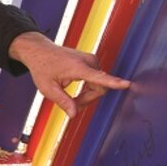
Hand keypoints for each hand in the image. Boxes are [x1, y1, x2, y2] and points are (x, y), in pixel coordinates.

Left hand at [8, 31, 130, 116]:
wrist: (40, 51)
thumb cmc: (42, 67)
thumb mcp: (48, 88)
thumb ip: (63, 101)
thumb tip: (74, 115)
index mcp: (78, 67)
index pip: (99, 77)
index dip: (114, 83)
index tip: (126, 84)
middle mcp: (88, 61)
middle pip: (99, 88)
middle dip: (87, 99)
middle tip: (72, 105)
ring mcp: (91, 60)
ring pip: (99, 86)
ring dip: (87, 95)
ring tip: (72, 99)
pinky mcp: (92, 61)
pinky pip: (97, 80)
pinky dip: (88, 88)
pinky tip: (77, 91)